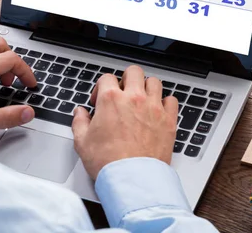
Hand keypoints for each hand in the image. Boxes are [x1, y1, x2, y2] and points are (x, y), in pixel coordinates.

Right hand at [71, 65, 177, 179]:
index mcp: (111, 100)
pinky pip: (172, 101)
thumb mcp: (82, 142)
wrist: (132, 179)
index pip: (107, 78)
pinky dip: (165, 103)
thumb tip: (79, 113)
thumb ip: (79, 122)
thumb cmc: (108, 163)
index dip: (101, 87)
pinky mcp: (168, 121)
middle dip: (126, 78)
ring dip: (147, 87)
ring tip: (141, 99)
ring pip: (154, 82)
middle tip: (123, 92)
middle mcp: (134, 99)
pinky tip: (158, 111)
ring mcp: (153, 108)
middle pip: (134, 71)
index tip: (100, 100)